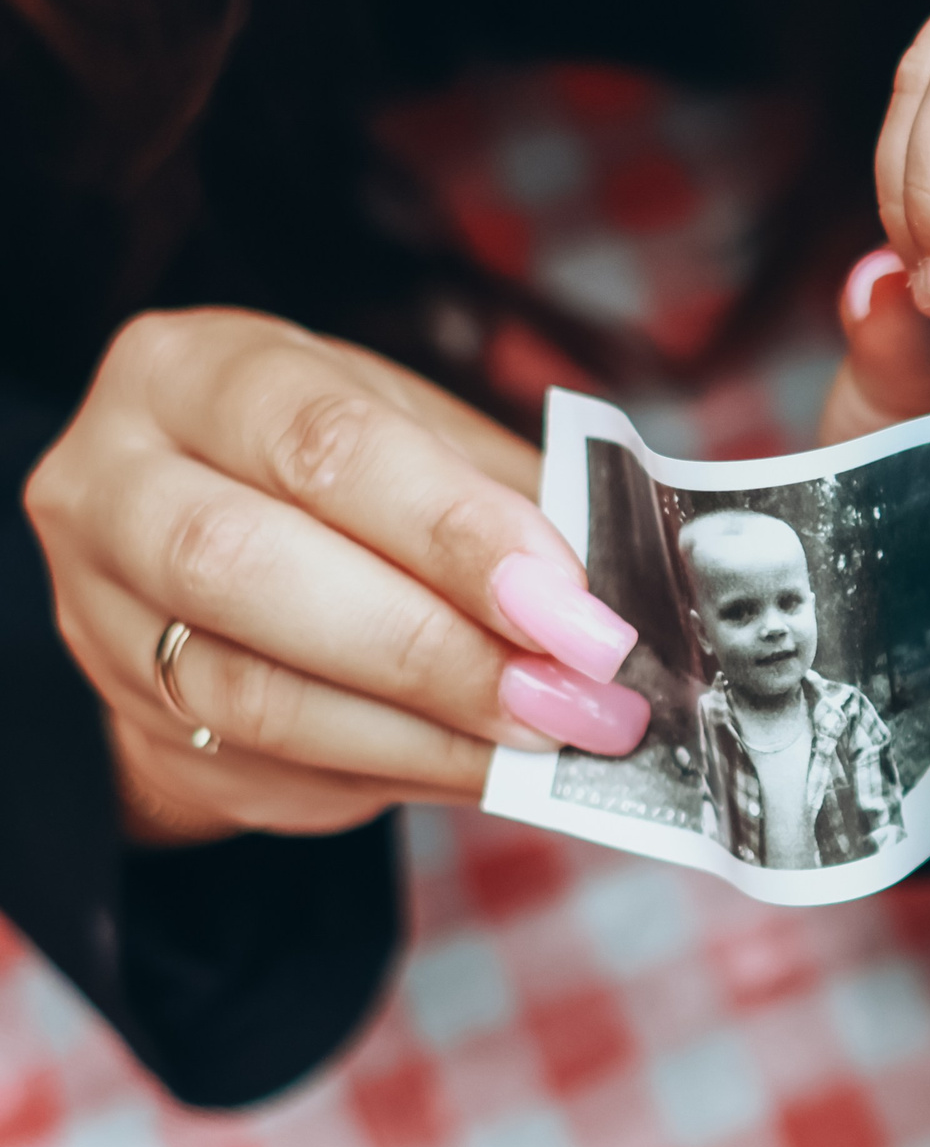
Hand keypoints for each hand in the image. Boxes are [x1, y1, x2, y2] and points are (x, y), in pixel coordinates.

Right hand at [26, 308, 650, 846]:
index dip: (455, 531)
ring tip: (547, 741)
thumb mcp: (423, 442)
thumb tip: (610, 602)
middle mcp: (115, 482)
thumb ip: (509, 504)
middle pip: (249, 568)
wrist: (221, 552)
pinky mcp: (135, 721)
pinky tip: (487, 767)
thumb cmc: (351, 475)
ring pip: (251, 691)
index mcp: (198, 374)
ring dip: (424, 732)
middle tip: (566, 694)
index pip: (325, 444)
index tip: (569, 604)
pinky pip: (271, 765)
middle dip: (432, 646)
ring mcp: (101, 612)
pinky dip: (399, 771)